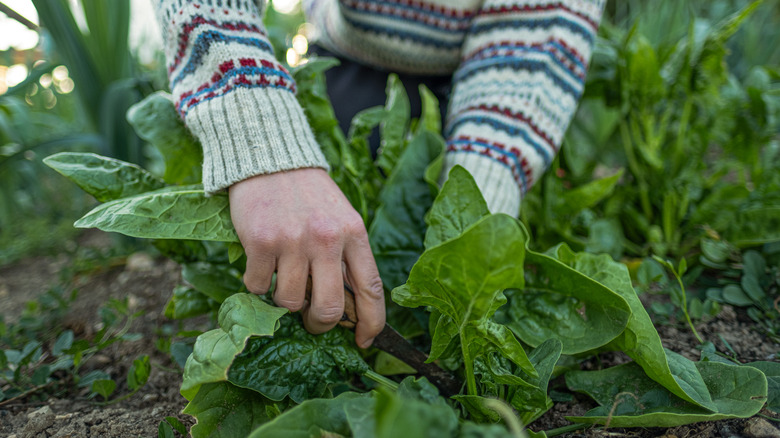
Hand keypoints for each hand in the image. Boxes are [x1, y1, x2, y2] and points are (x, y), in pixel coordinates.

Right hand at [228, 168, 384, 347]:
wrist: (270, 157)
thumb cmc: (309, 194)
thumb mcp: (340, 218)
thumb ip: (346, 256)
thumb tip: (346, 307)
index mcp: (353, 233)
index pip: (370, 289)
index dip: (371, 322)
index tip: (364, 340)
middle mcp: (326, 239)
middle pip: (328, 309)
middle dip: (320, 324)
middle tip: (312, 321)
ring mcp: (293, 241)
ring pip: (290, 302)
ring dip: (285, 301)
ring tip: (283, 280)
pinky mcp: (260, 241)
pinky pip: (258, 287)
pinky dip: (257, 285)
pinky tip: (262, 265)